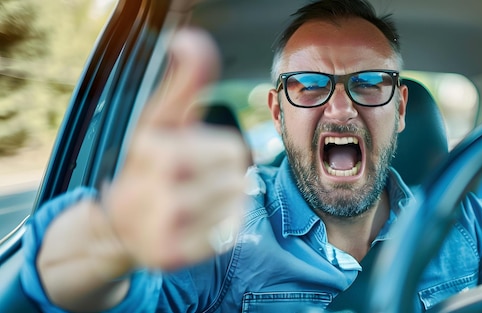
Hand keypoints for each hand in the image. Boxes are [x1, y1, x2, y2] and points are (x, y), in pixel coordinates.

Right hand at [103, 28, 248, 270]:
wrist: (118, 227)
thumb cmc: (147, 166)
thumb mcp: (162, 120)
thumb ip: (186, 81)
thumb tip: (190, 39)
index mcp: (154, 147)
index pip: (233, 149)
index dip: (218, 151)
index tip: (191, 156)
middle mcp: (157, 187)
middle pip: (238, 174)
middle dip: (223, 174)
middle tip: (193, 181)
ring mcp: (165, 226)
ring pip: (237, 202)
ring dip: (224, 200)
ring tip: (193, 202)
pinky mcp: (175, 255)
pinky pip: (229, 232)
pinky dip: (220, 227)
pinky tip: (194, 224)